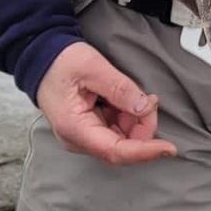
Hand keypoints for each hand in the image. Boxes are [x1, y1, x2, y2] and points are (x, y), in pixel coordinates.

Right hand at [36, 42, 176, 166]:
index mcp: (75, 128)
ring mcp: (84, 136)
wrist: (42, 59)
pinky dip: (128, 117)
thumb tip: (144, 107)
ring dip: (136, 120)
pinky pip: (117, 131)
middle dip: (143, 126)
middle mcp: (78, 139)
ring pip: (123, 140)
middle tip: (150, 99)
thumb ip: (119, 88)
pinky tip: (127, 99)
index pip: (115, 151)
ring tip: (136, 94)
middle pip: (123, 147)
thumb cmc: (60, 62)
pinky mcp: (90, 130)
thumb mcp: (92, 67)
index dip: (145, 152)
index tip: (168, 148)